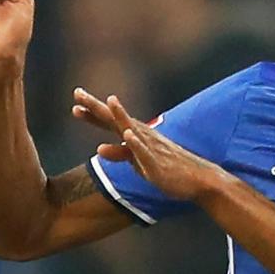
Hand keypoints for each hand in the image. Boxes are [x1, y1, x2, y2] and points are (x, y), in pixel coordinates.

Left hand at [71, 90, 226, 202]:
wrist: (199, 180)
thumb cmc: (168, 169)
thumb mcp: (138, 161)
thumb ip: (120, 153)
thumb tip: (98, 149)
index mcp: (136, 136)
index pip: (110, 122)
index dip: (92, 114)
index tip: (75, 104)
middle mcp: (142, 137)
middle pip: (115, 120)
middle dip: (97, 107)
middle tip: (77, 93)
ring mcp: (151, 149)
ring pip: (132, 130)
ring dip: (120, 116)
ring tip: (108, 101)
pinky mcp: (158, 164)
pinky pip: (146, 153)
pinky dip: (136, 144)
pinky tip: (128, 134)